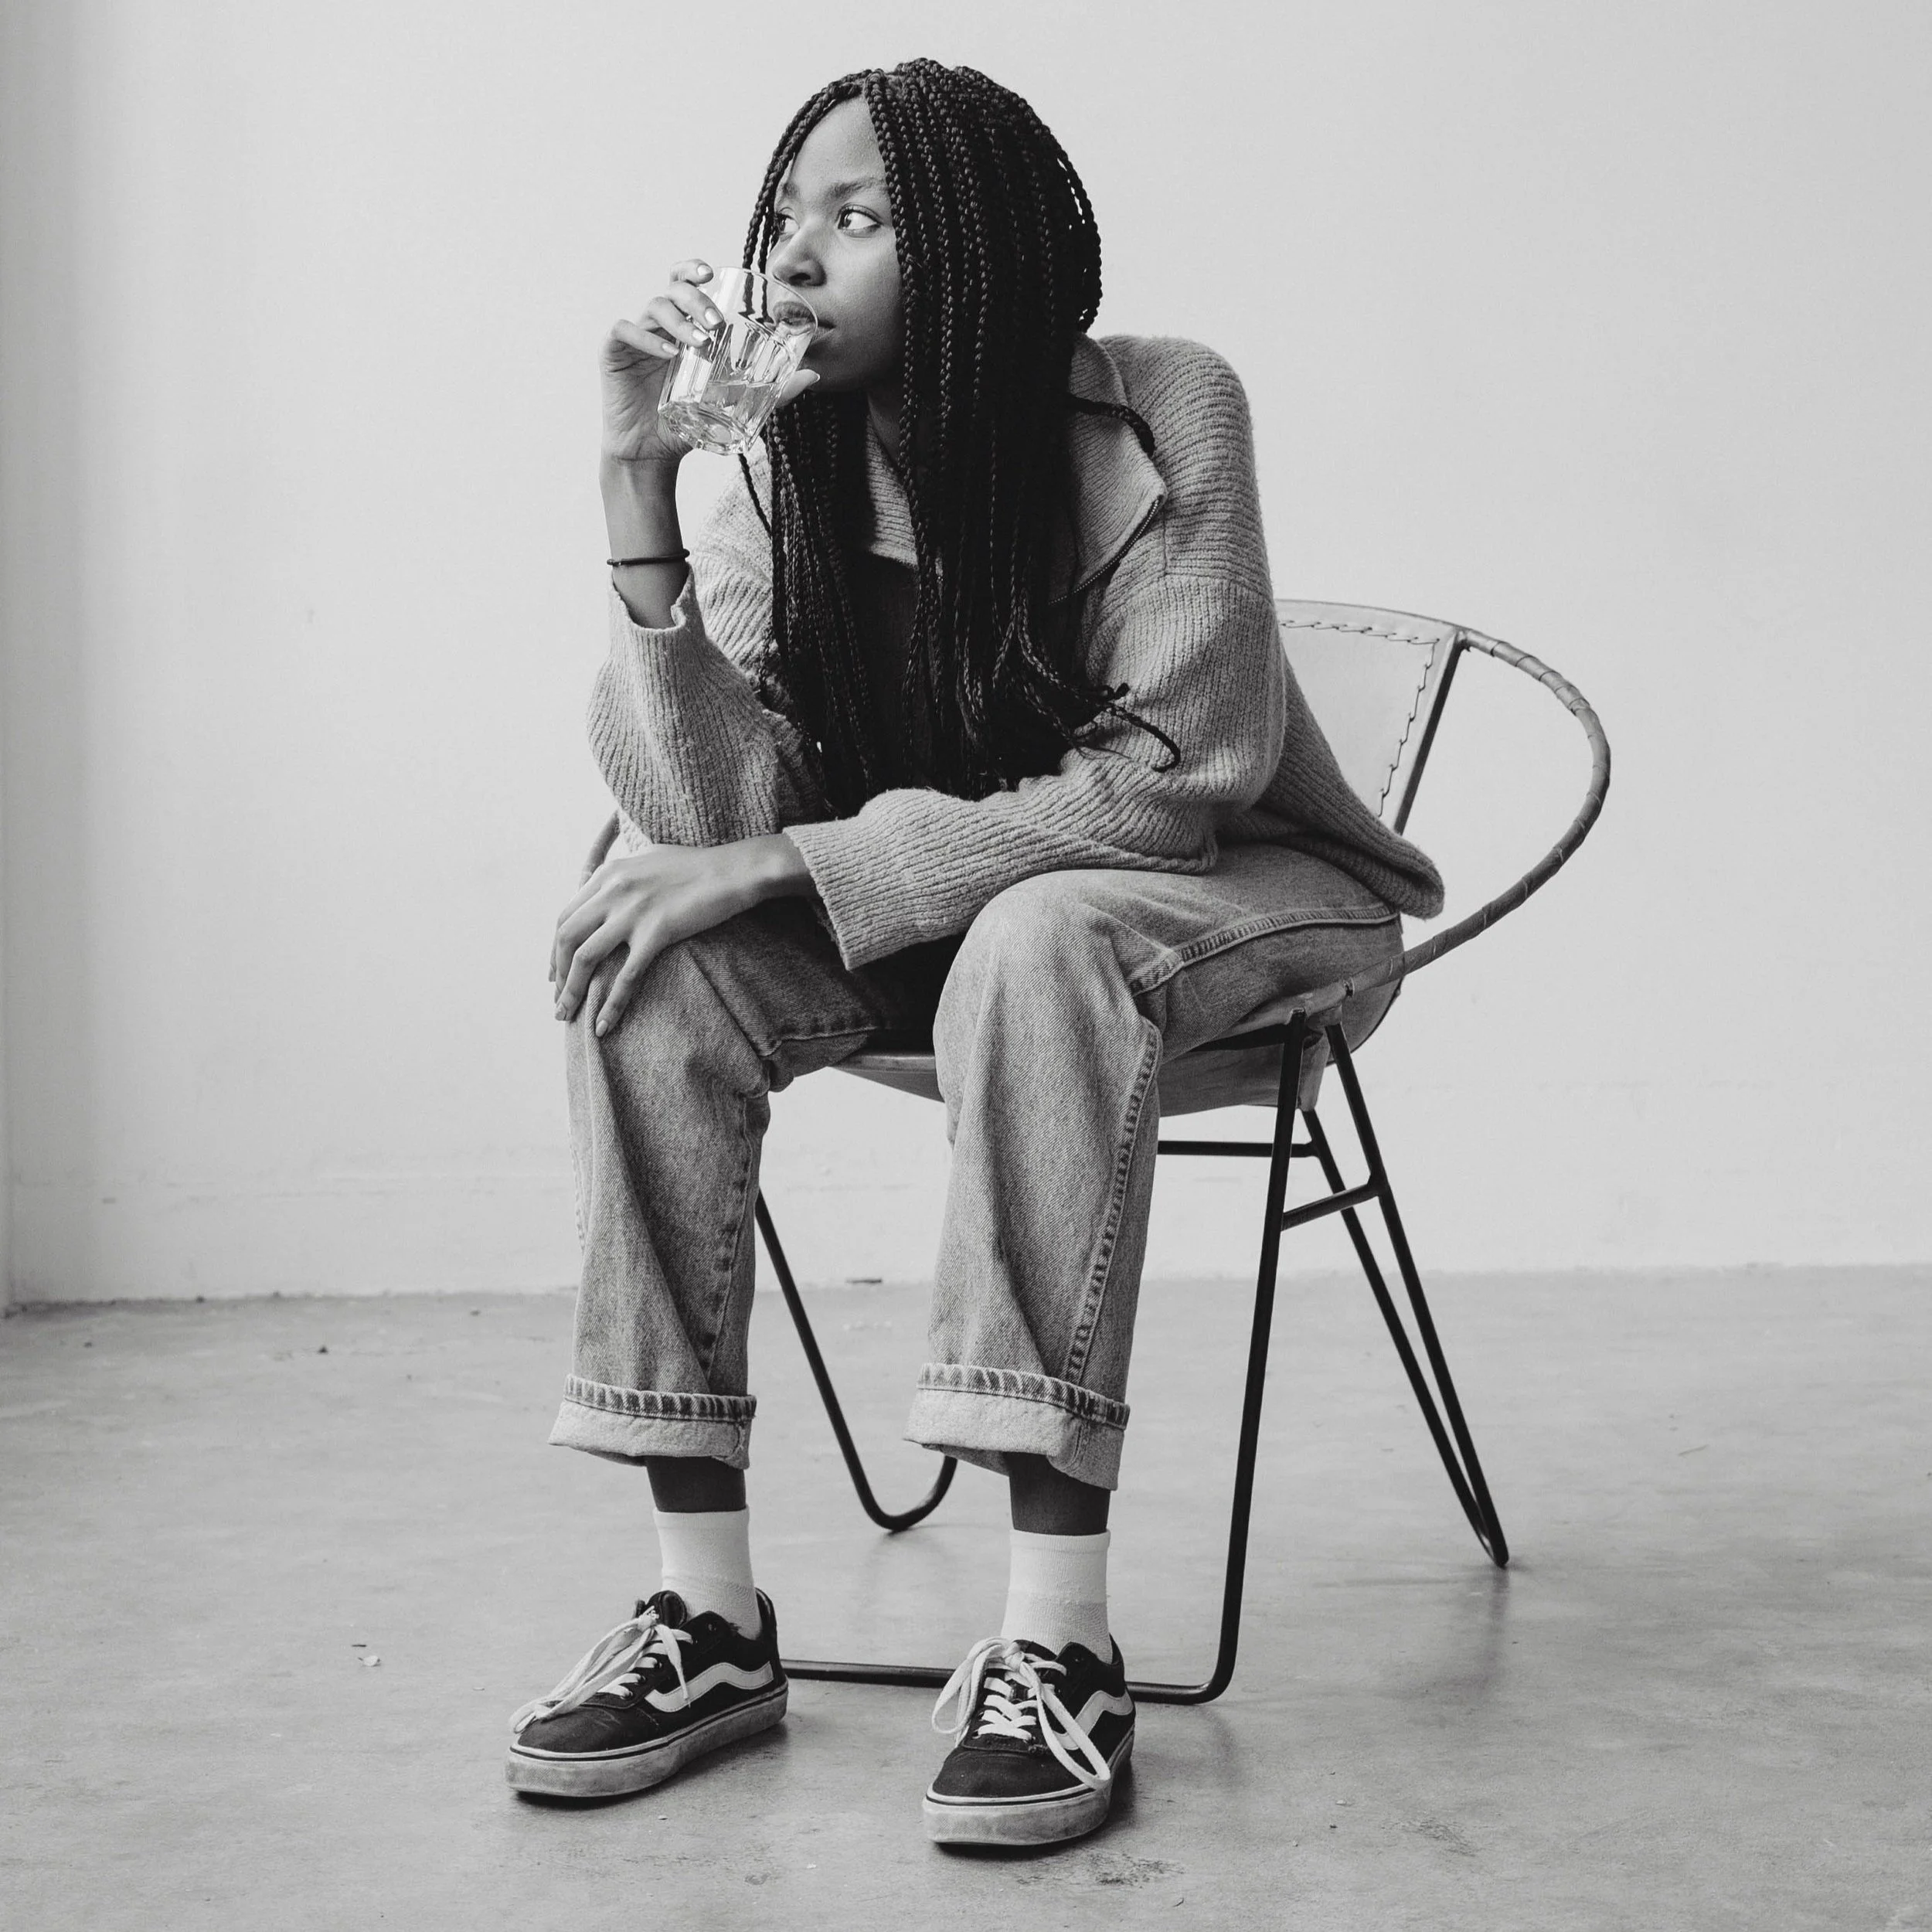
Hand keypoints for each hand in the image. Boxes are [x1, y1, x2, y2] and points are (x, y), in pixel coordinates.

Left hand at [550, 838, 801, 1035]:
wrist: (733, 871)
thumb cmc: (697, 866)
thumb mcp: (647, 859)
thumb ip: (622, 876)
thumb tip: (606, 890)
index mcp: (608, 874)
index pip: (565, 916)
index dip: (555, 950)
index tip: (555, 973)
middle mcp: (613, 890)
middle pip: (567, 938)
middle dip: (557, 974)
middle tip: (559, 1000)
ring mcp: (633, 911)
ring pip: (586, 957)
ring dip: (571, 991)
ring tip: (567, 1015)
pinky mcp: (658, 931)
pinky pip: (626, 975)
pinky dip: (612, 1004)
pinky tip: (604, 1025)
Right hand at [602, 258, 819, 462]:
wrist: (651, 454)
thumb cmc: (688, 424)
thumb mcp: (734, 406)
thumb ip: (770, 391)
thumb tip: (812, 376)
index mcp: (682, 326)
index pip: (684, 283)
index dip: (694, 269)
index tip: (713, 271)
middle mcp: (658, 325)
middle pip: (671, 289)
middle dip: (694, 297)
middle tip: (715, 320)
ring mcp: (634, 336)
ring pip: (652, 307)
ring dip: (678, 320)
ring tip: (698, 342)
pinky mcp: (612, 352)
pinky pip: (624, 329)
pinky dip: (646, 337)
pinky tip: (668, 352)